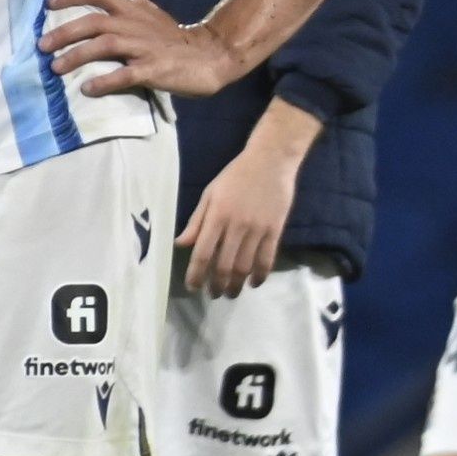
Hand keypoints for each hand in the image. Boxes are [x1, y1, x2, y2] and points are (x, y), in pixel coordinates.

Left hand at [41, 0, 243, 98]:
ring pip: (104, 45)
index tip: (49, 2)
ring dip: (76, 56)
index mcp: (133, 11)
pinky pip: (124, 75)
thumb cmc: (178, 39)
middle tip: (42, 45)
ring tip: (56, 68)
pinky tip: (87, 88)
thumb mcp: (157, 16)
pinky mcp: (153, 70)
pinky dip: (104, 82)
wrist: (211, 57)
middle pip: (93, 22)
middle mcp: (134, 25)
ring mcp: (143, 48)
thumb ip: (141, 5)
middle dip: (64, 32)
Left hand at [182, 142, 302, 298]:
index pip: (203, 253)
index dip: (196, 274)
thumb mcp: (210, 193)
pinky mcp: (275, 230)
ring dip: (237, 284)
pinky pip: (267, 259)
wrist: (271, 160)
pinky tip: (254, 282)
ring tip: (231, 293)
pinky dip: (260, 275)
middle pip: (224, 265)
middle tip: (213, 294)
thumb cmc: (236, 175)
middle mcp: (236, 226)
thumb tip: (181, 244)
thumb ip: (196, 221)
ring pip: (245, 266)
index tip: (193, 287)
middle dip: (216, 285)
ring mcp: (258, 229)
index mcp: (217, 216)